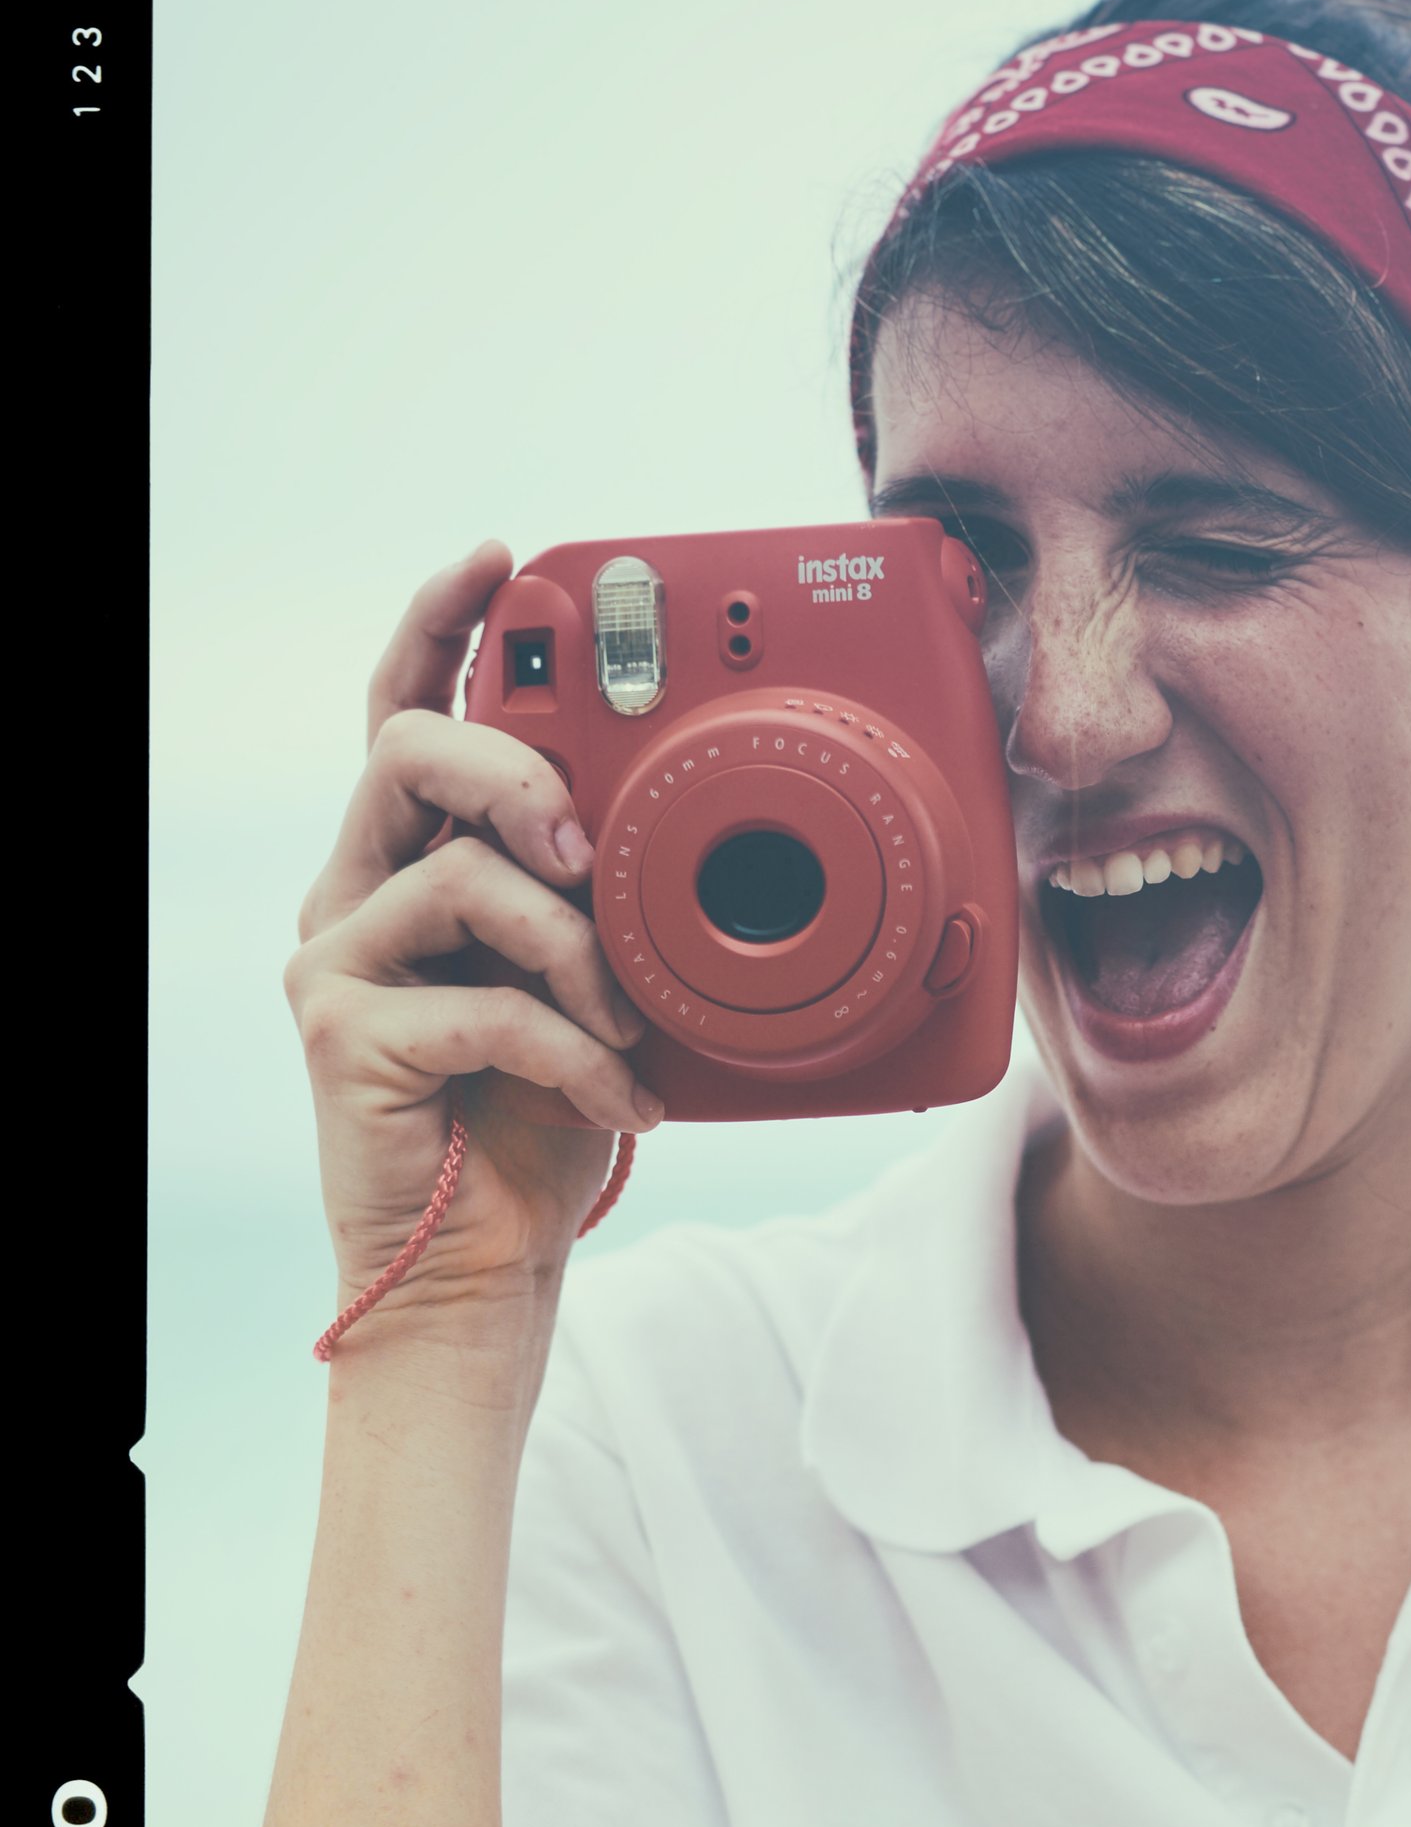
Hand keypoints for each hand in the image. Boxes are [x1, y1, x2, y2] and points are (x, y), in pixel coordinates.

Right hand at [287, 541, 664, 1328]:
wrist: (484, 1268)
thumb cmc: (542, 1122)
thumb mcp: (595, 984)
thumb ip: (599, 897)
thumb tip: (660, 823)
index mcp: (411, 858)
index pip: (410, 707)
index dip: (446, 623)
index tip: (504, 558)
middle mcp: (355, 890)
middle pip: (411, 748)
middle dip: (519, 769)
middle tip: (589, 845)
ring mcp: (334, 959)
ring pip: (455, 874)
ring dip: (575, 945)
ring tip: (629, 1020)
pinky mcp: (339, 1035)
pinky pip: (481, 1001)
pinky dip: (577, 1052)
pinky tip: (624, 1096)